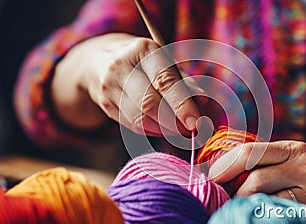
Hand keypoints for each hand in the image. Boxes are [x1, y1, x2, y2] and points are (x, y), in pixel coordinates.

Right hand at [52, 33, 203, 135]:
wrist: (101, 60)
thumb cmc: (146, 62)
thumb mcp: (166, 63)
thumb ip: (186, 82)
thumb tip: (203, 101)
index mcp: (143, 49)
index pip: (164, 81)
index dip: (182, 104)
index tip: (196, 122)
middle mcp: (121, 66)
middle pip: (148, 103)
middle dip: (174, 122)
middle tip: (191, 130)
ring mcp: (109, 86)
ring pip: (139, 118)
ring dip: (164, 130)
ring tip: (180, 130)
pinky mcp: (105, 104)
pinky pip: (132, 125)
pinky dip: (152, 130)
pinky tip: (164, 128)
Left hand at [208, 141, 305, 222]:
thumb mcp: (298, 156)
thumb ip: (270, 158)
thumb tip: (227, 163)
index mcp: (294, 149)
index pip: (251, 152)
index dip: (226, 164)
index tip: (212, 175)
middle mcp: (304, 167)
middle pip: (254, 179)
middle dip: (235, 191)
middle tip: (228, 196)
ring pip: (265, 200)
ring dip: (249, 205)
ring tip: (246, 205)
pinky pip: (280, 213)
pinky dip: (266, 214)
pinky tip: (265, 213)